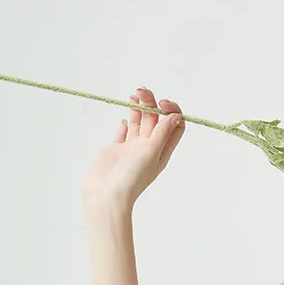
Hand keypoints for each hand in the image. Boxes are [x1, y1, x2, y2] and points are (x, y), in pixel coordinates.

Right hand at [82, 86, 185, 206]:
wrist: (107, 193)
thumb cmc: (131, 176)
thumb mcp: (151, 151)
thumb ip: (162, 132)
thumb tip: (176, 116)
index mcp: (163, 150)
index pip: (175, 126)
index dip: (171, 111)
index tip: (161, 103)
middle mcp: (149, 148)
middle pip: (155, 120)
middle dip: (151, 103)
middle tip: (141, 91)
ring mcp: (133, 149)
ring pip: (139, 123)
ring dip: (138, 108)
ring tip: (134, 95)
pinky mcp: (117, 150)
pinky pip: (124, 134)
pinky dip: (126, 125)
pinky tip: (124, 120)